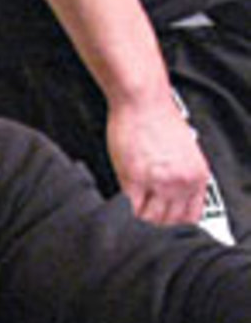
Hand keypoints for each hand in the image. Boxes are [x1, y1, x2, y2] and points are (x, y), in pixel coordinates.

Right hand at [106, 96, 209, 225]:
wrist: (143, 101)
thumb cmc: (159, 119)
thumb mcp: (184, 153)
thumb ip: (180, 179)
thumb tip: (169, 201)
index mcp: (197, 175)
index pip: (190, 217)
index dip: (174, 220)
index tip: (163, 218)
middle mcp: (181, 181)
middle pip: (168, 221)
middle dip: (154, 219)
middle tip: (144, 211)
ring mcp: (158, 183)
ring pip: (149, 219)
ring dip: (139, 215)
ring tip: (134, 204)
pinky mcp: (134, 180)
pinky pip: (130, 209)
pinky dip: (125, 209)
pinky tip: (124, 199)